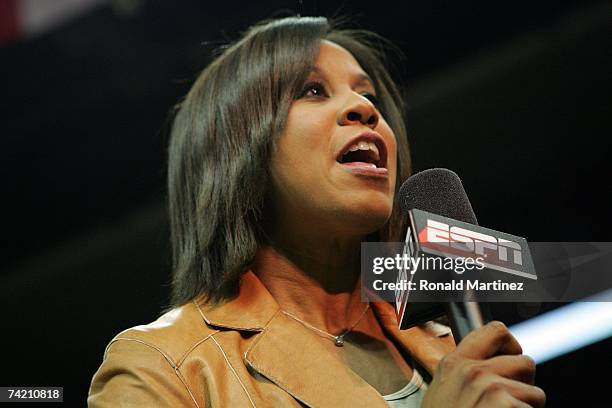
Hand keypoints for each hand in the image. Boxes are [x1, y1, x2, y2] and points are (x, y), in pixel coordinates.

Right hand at [422, 321, 545, 406]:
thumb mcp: (441, 394)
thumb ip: (461, 376)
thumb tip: (491, 369)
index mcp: (454, 364)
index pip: (494, 331)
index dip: (511, 345)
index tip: (511, 357)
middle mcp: (472, 370)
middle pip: (523, 360)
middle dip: (524, 382)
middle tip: (510, 402)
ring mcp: (490, 386)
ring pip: (534, 391)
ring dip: (526, 407)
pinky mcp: (506, 404)